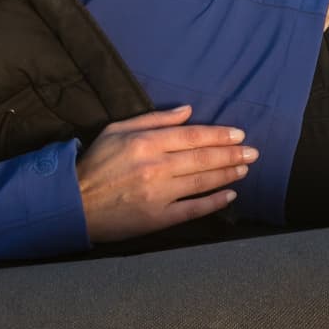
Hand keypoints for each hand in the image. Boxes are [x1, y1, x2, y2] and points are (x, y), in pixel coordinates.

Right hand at [74, 107, 254, 242]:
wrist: (74, 203)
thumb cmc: (96, 163)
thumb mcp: (118, 129)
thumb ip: (154, 119)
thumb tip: (187, 111)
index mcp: (147, 142)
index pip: (193, 136)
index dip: (220, 135)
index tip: (239, 135)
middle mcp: (157, 166)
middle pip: (203, 158)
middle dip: (232, 154)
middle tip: (253, 153)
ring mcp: (159, 194)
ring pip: (203, 181)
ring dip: (228, 174)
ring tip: (244, 169)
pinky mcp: (158, 218)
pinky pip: (193, 209)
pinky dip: (214, 202)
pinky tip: (230, 196)